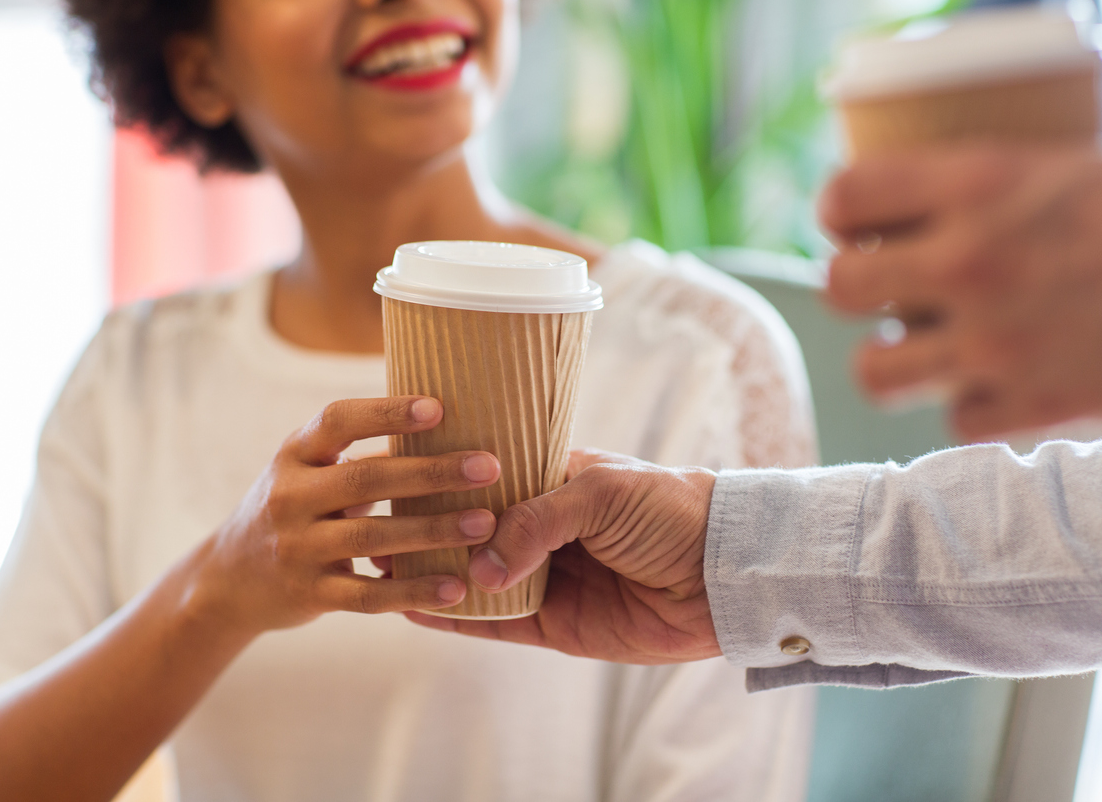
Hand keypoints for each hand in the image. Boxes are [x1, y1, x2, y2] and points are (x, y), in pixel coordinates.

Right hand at [188, 397, 501, 638]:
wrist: (226, 581)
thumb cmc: (293, 509)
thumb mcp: (309, 473)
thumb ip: (362, 456)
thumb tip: (442, 426)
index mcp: (295, 455)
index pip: (338, 421)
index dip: (386, 412)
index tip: (438, 407)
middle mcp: (290, 497)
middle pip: (366, 479)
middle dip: (432, 472)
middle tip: (488, 466)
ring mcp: (296, 548)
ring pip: (372, 537)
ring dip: (433, 530)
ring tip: (485, 524)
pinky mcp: (308, 595)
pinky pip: (367, 595)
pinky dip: (412, 592)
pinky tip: (455, 589)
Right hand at [404, 450, 720, 664]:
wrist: (725, 572)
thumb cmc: (669, 510)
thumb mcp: (600, 494)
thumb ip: (537, 521)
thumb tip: (480, 568)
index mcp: (555, 481)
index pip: (488, 479)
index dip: (446, 481)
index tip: (397, 476)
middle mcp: (544, 528)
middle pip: (474, 532)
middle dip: (430, 532)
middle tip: (376, 530)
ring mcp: (548, 578)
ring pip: (477, 580)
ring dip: (435, 577)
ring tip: (382, 570)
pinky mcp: (557, 625)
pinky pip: (498, 624)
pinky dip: (459, 621)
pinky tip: (416, 612)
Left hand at [819, 146, 1101, 440]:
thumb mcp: (1078, 165)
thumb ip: (999, 188)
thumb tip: (954, 202)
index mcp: (978, 183)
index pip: (847, 195)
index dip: (839, 213)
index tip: (851, 224)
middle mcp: (969, 263)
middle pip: (839, 289)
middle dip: (854, 290)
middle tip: (884, 289)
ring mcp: (996, 341)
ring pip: (874, 373)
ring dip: (891, 362)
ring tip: (919, 350)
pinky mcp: (1034, 403)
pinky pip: (956, 422)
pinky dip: (972, 408)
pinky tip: (999, 384)